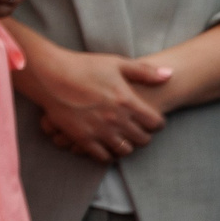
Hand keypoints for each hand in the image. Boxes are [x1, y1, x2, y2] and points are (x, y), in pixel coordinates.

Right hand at [25, 42, 171, 162]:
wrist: (50, 75)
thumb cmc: (83, 66)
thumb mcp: (116, 63)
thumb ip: (144, 72)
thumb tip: (170, 75)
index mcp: (127, 101)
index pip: (155, 122)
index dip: (157, 122)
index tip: (151, 120)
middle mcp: (116, 119)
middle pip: (143, 139)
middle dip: (144, 135)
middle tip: (138, 130)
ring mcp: (99, 130)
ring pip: (125, 150)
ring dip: (127, 146)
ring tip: (123, 139)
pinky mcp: (82, 138)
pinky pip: (102, 157)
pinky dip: (108, 155)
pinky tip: (107, 147)